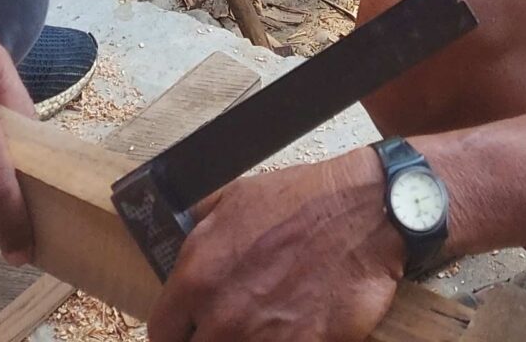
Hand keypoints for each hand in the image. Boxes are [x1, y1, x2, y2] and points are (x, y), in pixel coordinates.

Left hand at [149, 149, 404, 341]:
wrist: (363, 212)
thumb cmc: (301, 199)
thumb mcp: (236, 197)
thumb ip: (199, 227)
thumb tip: (181, 241)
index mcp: (198, 277)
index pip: (163, 333)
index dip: (176, 333)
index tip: (189, 330)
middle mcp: (223, 315)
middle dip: (209, 339)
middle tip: (230, 327)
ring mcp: (263, 338)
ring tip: (260, 329)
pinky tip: (290, 332)